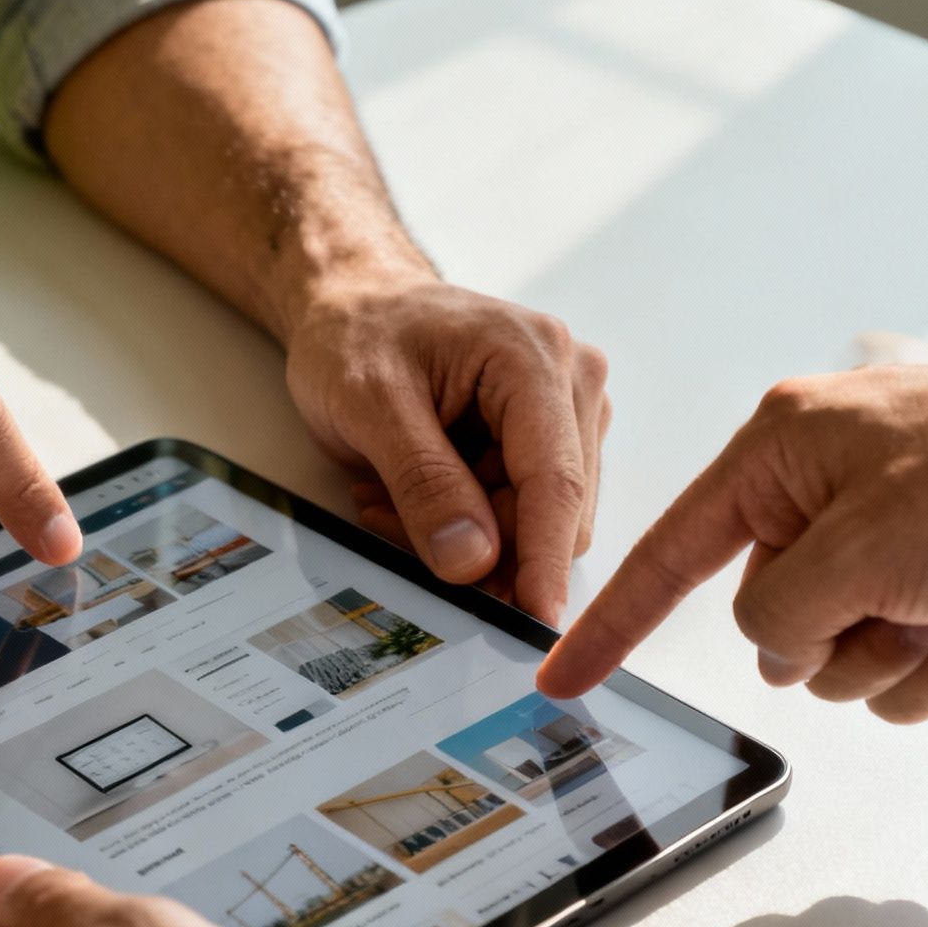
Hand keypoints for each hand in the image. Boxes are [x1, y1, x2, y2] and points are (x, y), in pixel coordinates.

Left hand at [285, 277, 608, 624]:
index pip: (554, 483)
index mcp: (534, 358)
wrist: (355, 302)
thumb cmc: (358, 333)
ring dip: (465, 532)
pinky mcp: (551, 435)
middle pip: (554, 512)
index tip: (536, 624)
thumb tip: (473, 562)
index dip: (545, 561)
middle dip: (479, 543)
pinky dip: (467, 520)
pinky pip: (521, 511)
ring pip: (537, 521)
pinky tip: (414, 493)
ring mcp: (568, 409)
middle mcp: (572, 380)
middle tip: (390, 522)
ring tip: (391, 496)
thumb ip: (424, 482)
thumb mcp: (369, 403)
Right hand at [537, 364, 927, 722]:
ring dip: (905, 657)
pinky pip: (909, 679)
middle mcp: (834, 496)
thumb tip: (783, 648)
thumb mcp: (848, 552)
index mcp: (785, 448)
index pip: (673, 552)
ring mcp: (898, 552)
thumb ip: (775, 616)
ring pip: (843, 665)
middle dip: (837, 637)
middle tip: (897, 600)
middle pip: (773, 626)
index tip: (561, 673)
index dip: (612, 622)